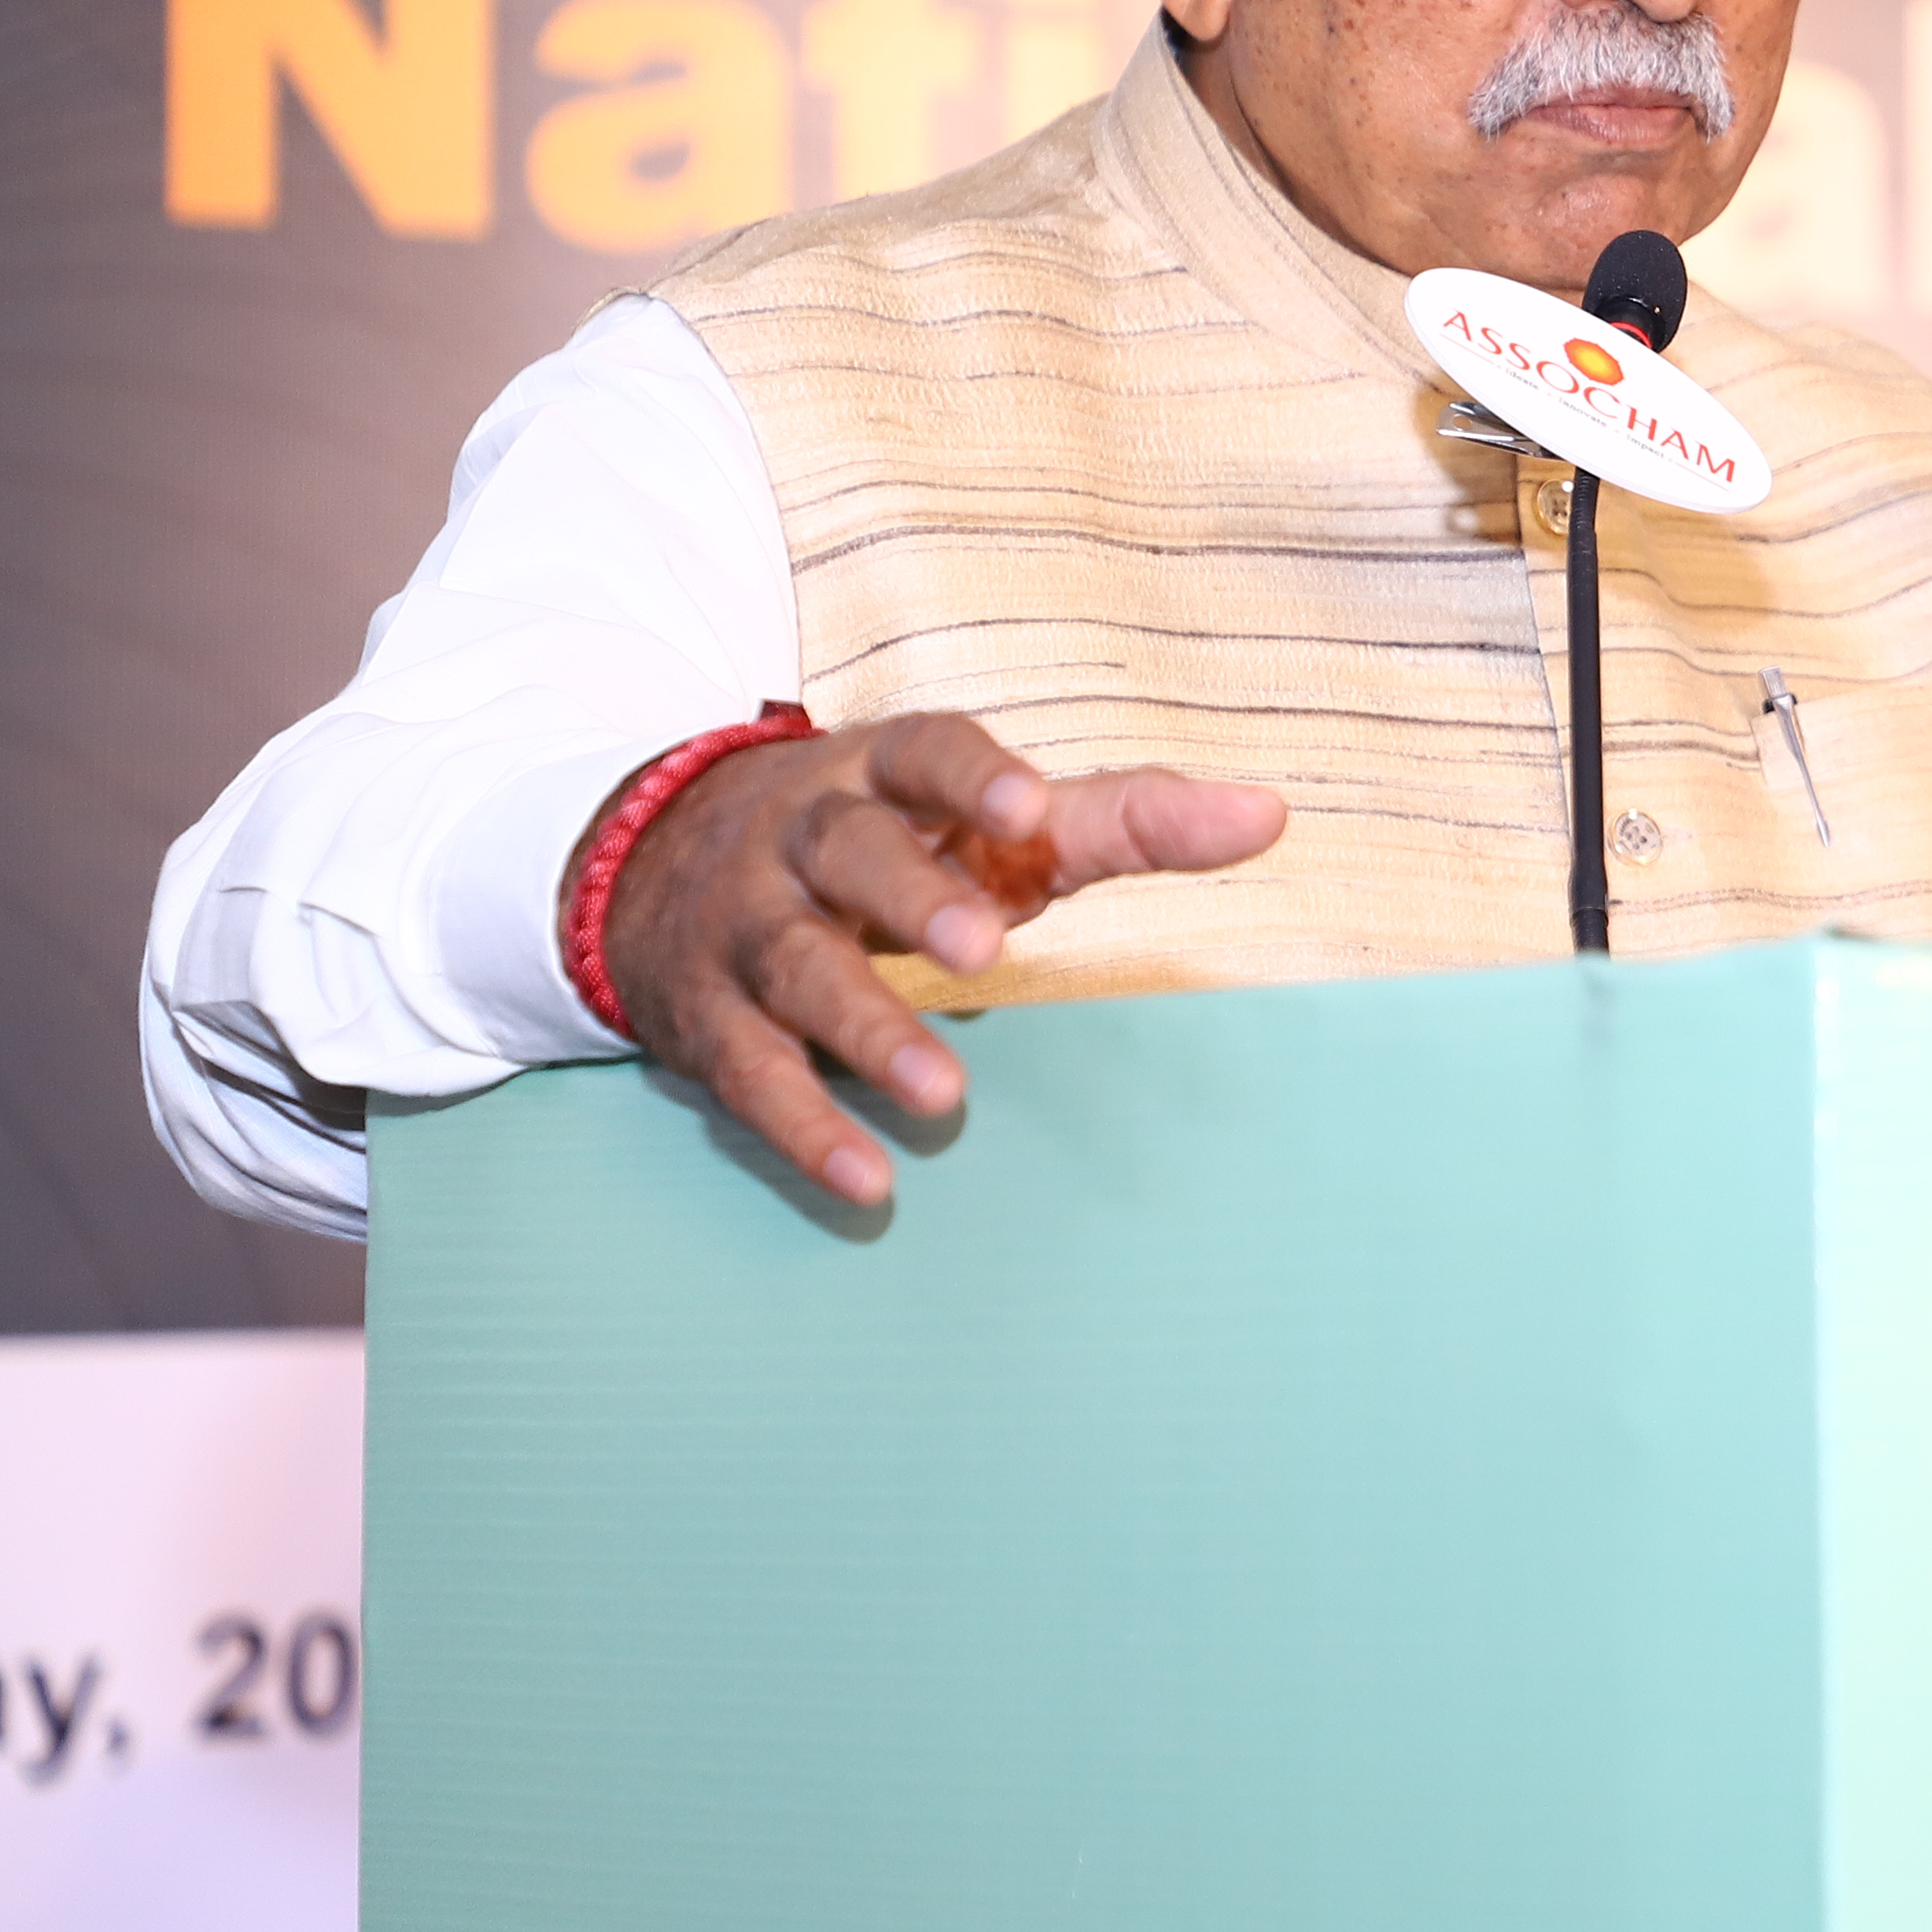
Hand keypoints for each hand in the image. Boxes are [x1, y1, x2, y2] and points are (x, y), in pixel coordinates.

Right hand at [590, 712, 1286, 1205]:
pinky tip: (867, 1179)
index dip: (972, 777)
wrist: (662, 865)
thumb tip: (1269, 813)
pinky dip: (806, 1127)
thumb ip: (1124, 817)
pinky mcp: (711, 1018)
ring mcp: (747, 926)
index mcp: (879, 774)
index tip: (1030, 806)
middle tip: (985, 946)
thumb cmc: (887, 842)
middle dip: (913, 896)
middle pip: (850, 853)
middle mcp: (802, 838)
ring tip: (943, 1094)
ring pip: (799, 969)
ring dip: (868, 1030)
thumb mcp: (990, 820)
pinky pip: (752, 1074)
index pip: (924, 752)